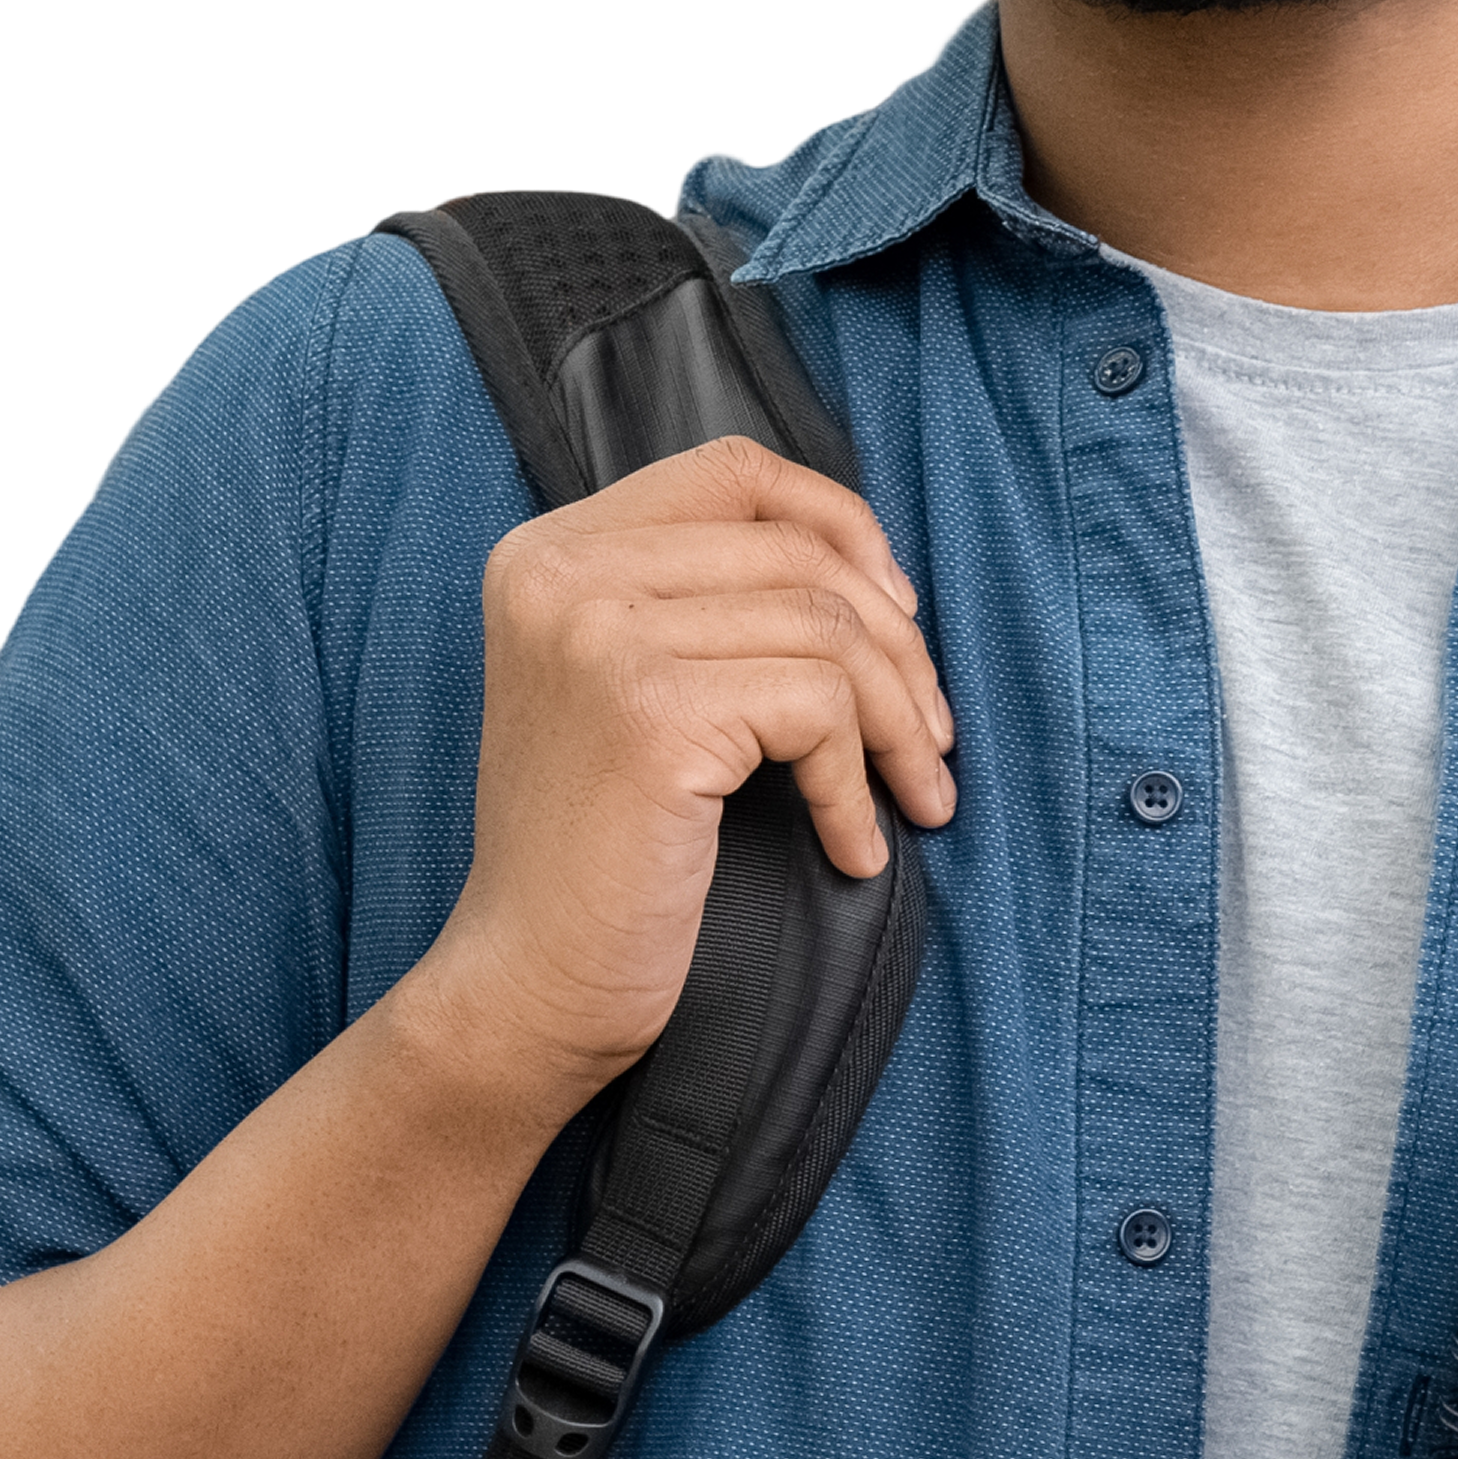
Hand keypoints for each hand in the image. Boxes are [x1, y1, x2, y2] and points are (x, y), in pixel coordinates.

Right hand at [408, 436, 955, 1131]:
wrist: (527, 985)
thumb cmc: (601, 850)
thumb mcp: (632, 686)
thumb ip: (706, 602)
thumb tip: (873, 566)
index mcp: (550, 552)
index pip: (735, 473)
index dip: (841, 526)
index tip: (898, 614)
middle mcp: (561, 572)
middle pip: (798, 555)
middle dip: (898, 649)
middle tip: (930, 739)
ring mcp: (599, 635)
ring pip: (826, 630)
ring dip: (898, 723)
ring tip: (913, 796)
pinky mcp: (650, 713)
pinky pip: (819, 710)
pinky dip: (857, 785)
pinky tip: (853, 849)